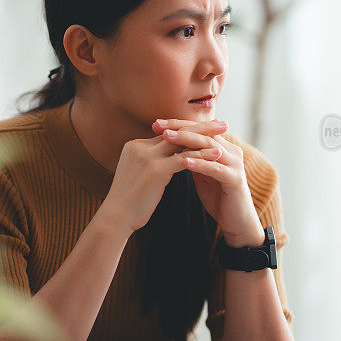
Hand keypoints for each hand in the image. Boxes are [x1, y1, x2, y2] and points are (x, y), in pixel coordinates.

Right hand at [101, 120, 229, 235]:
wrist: (115, 217)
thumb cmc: (128, 202)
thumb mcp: (137, 175)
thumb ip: (150, 164)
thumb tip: (165, 162)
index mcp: (135, 146)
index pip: (167, 135)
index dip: (188, 131)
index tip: (204, 128)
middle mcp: (140, 147)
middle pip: (176, 132)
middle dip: (200, 126)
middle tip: (220, 122)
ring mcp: (147, 157)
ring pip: (182, 141)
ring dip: (205, 136)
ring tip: (224, 131)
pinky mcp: (156, 170)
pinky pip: (184, 159)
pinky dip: (202, 155)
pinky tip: (217, 155)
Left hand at [152, 118, 263, 246]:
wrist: (236, 221)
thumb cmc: (217, 196)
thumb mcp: (202, 173)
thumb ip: (193, 158)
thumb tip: (172, 147)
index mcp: (222, 148)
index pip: (199, 129)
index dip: (178, 125)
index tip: (156, 124)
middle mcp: (230, 151)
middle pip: (203, 133)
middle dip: (180, 128)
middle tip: (159, 126)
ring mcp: (234, 164)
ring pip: (209, 146)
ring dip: (187, 140)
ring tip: (167, 137)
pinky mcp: (235, 179)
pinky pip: (215, 168)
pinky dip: (199, 163)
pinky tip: (184, 161)